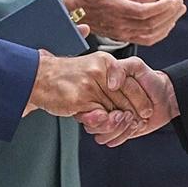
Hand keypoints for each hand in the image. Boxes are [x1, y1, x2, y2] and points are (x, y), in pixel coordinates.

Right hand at [27, 49, 156, 120]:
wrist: (40, 78)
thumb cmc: (67, 76)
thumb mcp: (93, 66)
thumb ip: (111, 74)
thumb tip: (127, 89)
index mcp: (105, 61)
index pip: (131, 82)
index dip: (142, 98)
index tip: (147, 110)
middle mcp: (99, 71)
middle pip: (126, 98)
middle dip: (134, 112)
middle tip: (139, 121)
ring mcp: (89, 86)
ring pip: (113, 109)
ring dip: (120, 121)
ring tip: (125, 124)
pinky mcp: (80, 99)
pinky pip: (99, 116)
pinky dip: (104, 123)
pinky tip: (107, 123)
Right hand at [63, 0, 187, 45]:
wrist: (74, 14)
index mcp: (116, 10)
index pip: (144, 13)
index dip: (161, 8)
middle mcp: (121, 25)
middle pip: (151, 24)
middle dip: (169, 14)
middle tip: (180, 1)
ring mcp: (123, 34)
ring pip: (151, 34)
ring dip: (168, 22)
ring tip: (180, 9)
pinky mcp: (124, 37)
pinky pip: (147, 40)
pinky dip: (161, 33)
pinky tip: (170, 23)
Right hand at [79, 59, 178, 143]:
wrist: (166, 96)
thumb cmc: (150, 80)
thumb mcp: (136, 66)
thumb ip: (120, 70)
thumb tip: (110, 84)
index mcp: (99, 90)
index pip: (86, 106)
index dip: (95, 112)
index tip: (107, 111)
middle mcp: (101, 106)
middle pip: (91, 124)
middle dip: (110, 121)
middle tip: (127, 114)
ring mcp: (108, 120)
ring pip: (100, 135)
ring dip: (118, 129)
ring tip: (133, 118)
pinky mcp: (117, 132)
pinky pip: (111, 140)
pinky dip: (124, 135)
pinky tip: (135, 125)